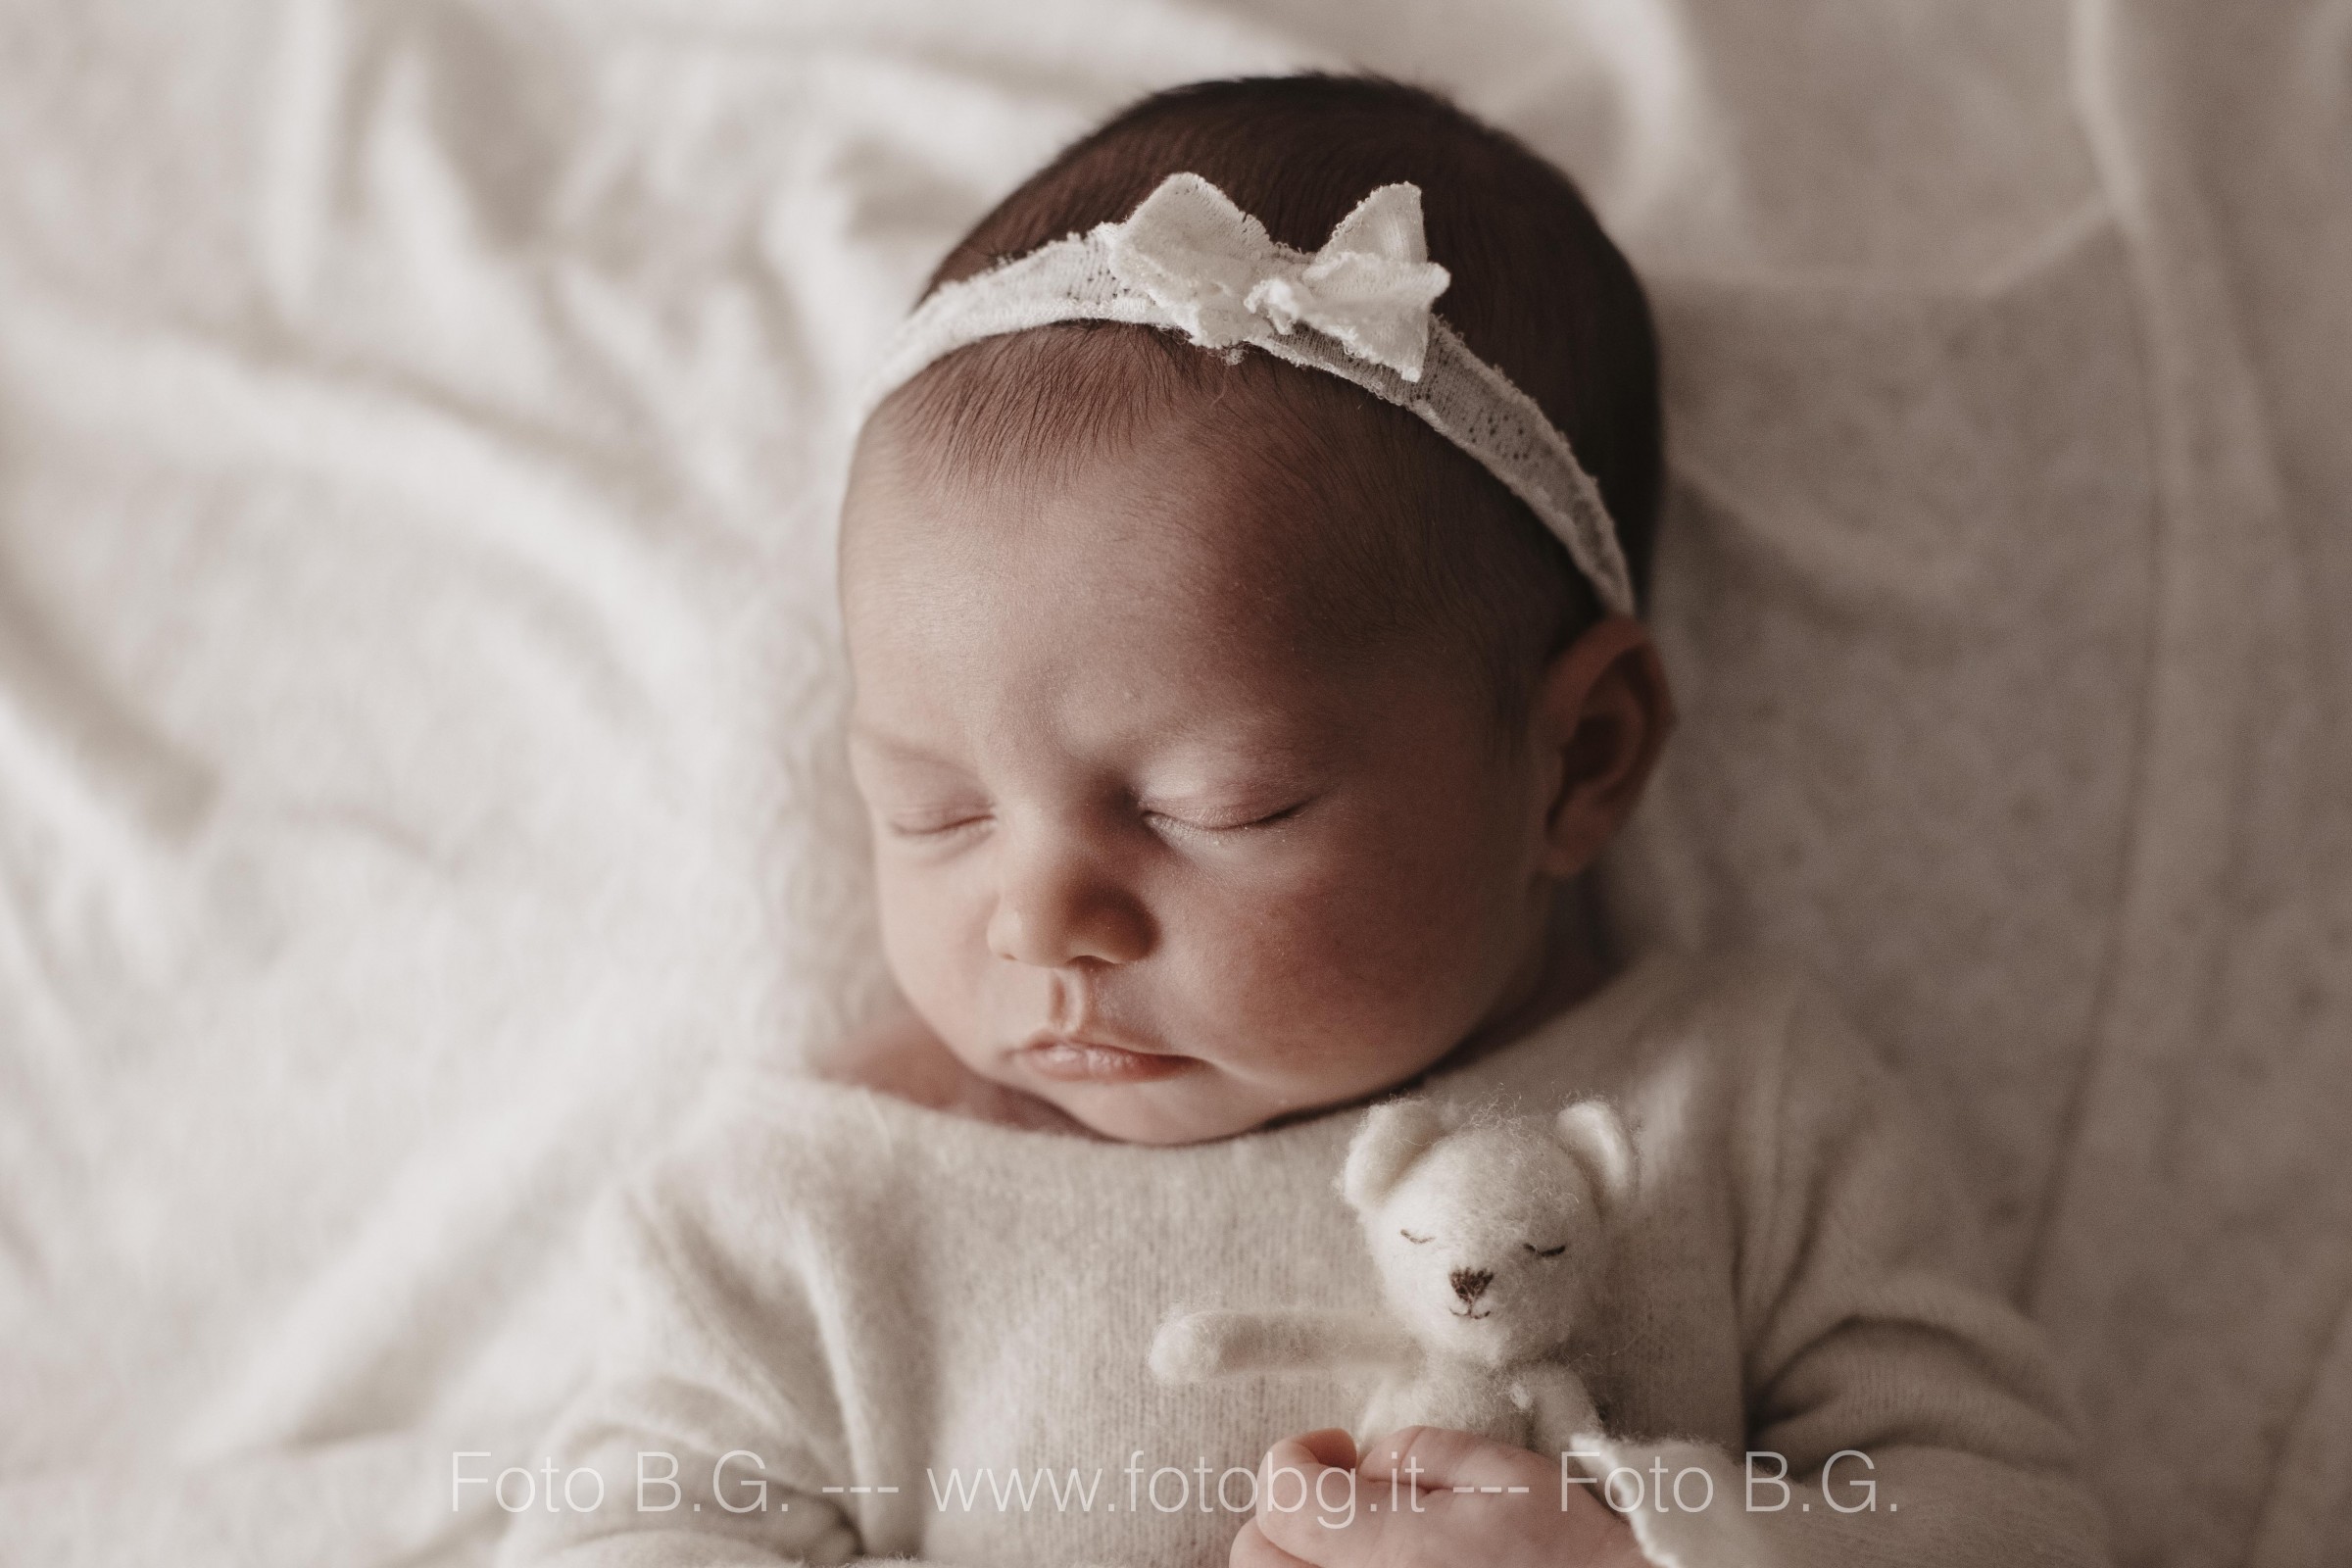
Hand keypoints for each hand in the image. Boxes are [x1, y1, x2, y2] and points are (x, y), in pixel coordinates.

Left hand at [1229, 1426, 1644, 1567]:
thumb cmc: (1573, 1559)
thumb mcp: (1505, 1476)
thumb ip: (1417, 1454)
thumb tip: (1366, 1467)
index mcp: (1387, 1553)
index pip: (1281, 1493)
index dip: (1300, 1454)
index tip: (1338, 1450)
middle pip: (1256, 1555)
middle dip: (1289, 1514)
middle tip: (1343, 1500)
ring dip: (1299, 1564)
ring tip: (1358, 1549)